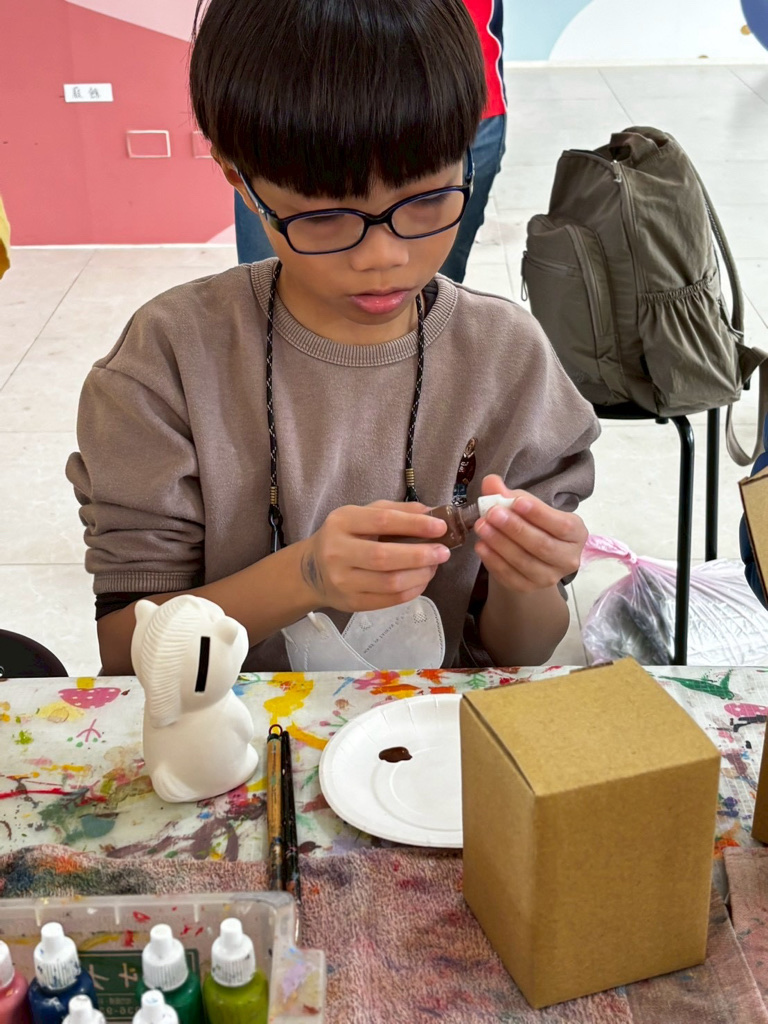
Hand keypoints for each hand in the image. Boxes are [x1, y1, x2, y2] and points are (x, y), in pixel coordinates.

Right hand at [300, 501, 449, 612]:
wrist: (312, 571)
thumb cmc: (345, 537)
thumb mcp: (363, 515)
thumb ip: (397, 511)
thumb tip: (434, 512)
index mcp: (342, 522)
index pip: (383, 521)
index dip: (415, 524)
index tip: (440, 526)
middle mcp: (337, 552)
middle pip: (385, 556)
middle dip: (420, 555)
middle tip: (443, 552)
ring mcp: (343, 581)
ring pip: (390, 582)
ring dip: (420, 575)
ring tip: (434, 566)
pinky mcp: (351, 603)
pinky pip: (389, 600)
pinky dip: (413, 590)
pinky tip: (422, 581)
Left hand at [473, 475, 586, 592]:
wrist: (529, 554)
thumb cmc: (533, 524)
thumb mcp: (526, 506)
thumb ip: (509, 494)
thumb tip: (490, 482)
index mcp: (576, 533)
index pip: (561, 525)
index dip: (539, 514)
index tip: (517, 501)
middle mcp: (568, 558)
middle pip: (542, 545)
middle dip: (515, 528)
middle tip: (492, 513)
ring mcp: (549, 577)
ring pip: (525, 562)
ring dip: (500, 544)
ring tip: (482, 527)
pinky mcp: (529, 587)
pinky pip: (510, 576)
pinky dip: (494, 561)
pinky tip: (481, 546)